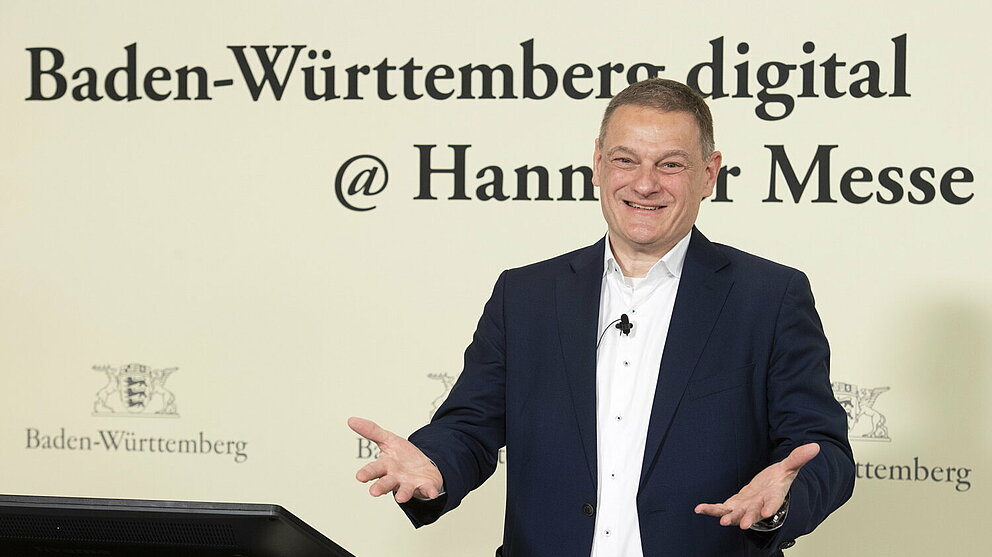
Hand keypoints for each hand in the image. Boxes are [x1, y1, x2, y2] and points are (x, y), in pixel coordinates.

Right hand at [348, 417, 443, 503]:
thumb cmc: (403, 457)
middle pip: (386, 483)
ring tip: (400, 498)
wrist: (423, 467)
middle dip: (380, 487)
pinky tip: (432, 493)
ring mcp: (409, 484)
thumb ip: (371, 431)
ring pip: (404, 490)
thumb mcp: (388, 440)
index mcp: (385, 466)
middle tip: (374, 491)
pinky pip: (428, 490)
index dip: (366, 473)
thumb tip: (351, 420)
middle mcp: (395, 478)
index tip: (359, 476)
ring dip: (403, 494)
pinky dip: (430, 491)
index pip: (373, 469)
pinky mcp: (425, 487)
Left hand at [694, 443, 819, 528]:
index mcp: (774, 496)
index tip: (766, 512)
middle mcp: (759, 504)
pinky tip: (699, 509)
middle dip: (749, 518)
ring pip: (735, 513)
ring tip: (722, 521)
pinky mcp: (734, 504)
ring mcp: (745, 506)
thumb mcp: (789, 467)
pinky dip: (711, 509)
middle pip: (754, 512)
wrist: (769, 488)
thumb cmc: (779, 480)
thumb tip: (815, 447)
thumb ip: (798, 458)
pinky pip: (720, 508)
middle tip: (744, 524)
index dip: (770, 507)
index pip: (774, 502)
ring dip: (728, 516)